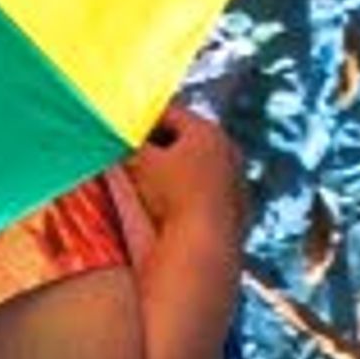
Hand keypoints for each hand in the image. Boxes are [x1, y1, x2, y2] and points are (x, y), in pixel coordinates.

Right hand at [122, 104, 243, 259]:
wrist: (205, 244)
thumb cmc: (172, 196)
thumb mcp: (140, 164)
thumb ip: (129, 145)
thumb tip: (119, 139)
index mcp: (206, 131)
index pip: (170, 114)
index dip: (143, 120)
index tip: (126, 130)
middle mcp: (229, 149)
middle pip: (188, 139)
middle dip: (161, 145)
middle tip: (137, 154)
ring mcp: (237, 179)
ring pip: (201, 166)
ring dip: (178, 170)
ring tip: (153, 183)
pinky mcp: (240, 207)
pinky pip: (210, 192)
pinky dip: (193, 193)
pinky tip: (176, 206)